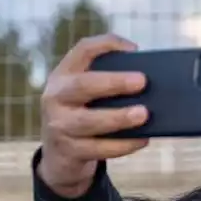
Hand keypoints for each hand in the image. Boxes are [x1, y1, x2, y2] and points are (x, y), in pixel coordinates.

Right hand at [37, 34, 150, 197]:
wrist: (59, 155)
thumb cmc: (82, 114)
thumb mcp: (84, 94)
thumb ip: (107, 81)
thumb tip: (145, 79)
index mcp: (63, 76)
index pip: (82, 50)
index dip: (107, 45)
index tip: (135, 50)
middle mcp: (55, 97)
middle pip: (82, 85)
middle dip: (113, 82)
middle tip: (142, 81)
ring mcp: (59, 126)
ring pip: (88, 121)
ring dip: (118, 117)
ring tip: (143, 114)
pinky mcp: (69, 152)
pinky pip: (98, 149)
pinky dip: (123, 145)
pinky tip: (142, 139)